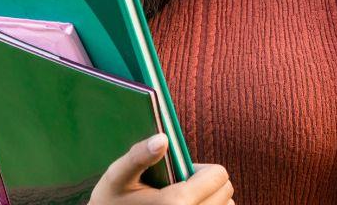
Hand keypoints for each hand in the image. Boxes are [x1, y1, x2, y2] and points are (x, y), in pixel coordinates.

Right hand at [88, 133, 234, 204]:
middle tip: (179, 187)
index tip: (180, 173)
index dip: (202, 169)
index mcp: (176, 204)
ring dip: (211, 201)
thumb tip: (163, 138)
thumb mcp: (117, 177)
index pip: (219, 175)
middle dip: (208, 184)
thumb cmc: (110, 203)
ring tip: (183, 201)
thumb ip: (139, 156)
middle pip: (226, 191)